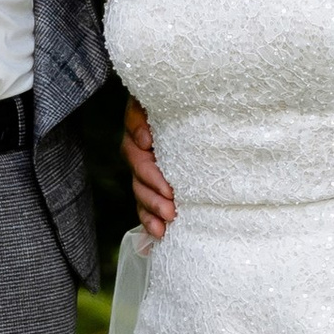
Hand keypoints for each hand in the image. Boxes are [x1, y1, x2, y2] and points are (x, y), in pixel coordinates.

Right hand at [124, 99, 176, 241]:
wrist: (199, 109)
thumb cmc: (186, 102)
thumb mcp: (169, 100)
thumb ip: (148, 114)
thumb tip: (146, 140)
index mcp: (141, 130)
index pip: (134, 145)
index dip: (143, 158)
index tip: (153, 155)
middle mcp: (140, 151)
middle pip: (138, 174)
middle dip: (153, 192)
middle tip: (170, 206)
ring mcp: (146, 170)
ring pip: (141, 192)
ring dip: (152, 209)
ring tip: (167, 222)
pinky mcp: (155, 187)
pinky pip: (146, 206)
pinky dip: (150, 221)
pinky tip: (159, 233)